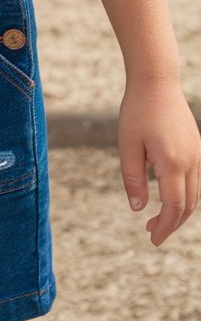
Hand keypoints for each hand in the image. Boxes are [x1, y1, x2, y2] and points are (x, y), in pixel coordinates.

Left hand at [118, 77, 200, 245]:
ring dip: (180, 210)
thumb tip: (138, 209)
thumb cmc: (137, 111)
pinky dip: (186, 195)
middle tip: (152, 233)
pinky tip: (169, 195)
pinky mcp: (197, 146)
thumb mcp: (128, 145)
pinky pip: (197, 179)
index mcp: (173, 162)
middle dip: (172, 223)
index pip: (174, 206)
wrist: (156, 80)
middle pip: (188, 205)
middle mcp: (191, 161)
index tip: (153, 239)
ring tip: (158, 218)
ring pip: (196, 194)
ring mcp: (197, 153)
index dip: (165, 227)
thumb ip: (133, 179)